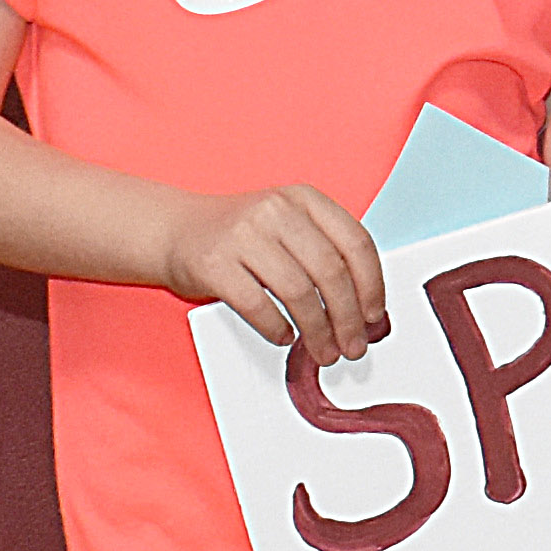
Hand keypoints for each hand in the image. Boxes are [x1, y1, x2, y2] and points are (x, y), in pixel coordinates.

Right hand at [163, 183, 383, 364]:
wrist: (175, 230)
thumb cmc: (240, 235)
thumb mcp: (288, 224)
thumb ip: (324, 250)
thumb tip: (363, 304)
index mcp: (303, 199)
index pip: (355, 242)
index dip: (372, 285)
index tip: (375, 315)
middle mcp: (276, 210)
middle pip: (330, 271)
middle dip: (348, 317)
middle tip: (354, 345)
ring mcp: (243, 235)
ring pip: (298, 292)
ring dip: (317, 331)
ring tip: (324, 350)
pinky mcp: (215, 263)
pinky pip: (258, 305)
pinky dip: (277, 328)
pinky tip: (285, 336)